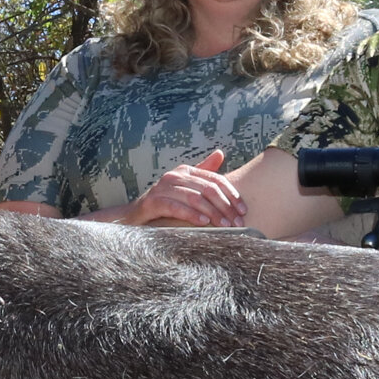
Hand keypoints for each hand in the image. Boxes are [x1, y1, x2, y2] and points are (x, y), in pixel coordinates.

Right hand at [115, 149, 246, 227]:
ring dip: (213, 213)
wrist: (134, 216)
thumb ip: (203, 172)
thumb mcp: (185, 186)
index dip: (232, 194)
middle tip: (238, 223)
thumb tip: (220, 153)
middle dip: (226, 206)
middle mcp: (175, 175)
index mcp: (186, 170)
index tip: (244, 210)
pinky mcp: (153, 202)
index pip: (215, 179)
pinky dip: (191, 215)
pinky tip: (204, 223)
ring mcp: (162, 187)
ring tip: (225, 226)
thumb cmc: (165, 202)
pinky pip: (176, 207)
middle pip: (208, 189)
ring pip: (194, 198)